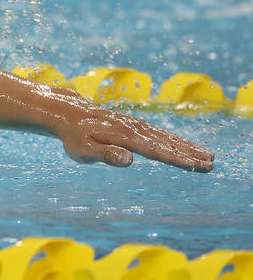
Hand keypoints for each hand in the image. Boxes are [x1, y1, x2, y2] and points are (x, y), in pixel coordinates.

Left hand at [55, 106, 213, 171]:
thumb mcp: (84, 150)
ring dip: (187, 146)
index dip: (178, 160)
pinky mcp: (134, 124)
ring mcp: (135, 125)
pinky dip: (175, 140)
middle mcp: (134, 128)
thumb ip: (107, 155)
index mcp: (125, 137)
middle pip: (167, 143)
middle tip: (212, 163)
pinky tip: (185, 146)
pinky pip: (159, 133)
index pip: (156, 151)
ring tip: (208, 156)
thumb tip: (129, 160)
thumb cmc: (74, 136)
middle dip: (190, 153)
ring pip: (166, 137)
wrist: (68, 114)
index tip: (197, 166)